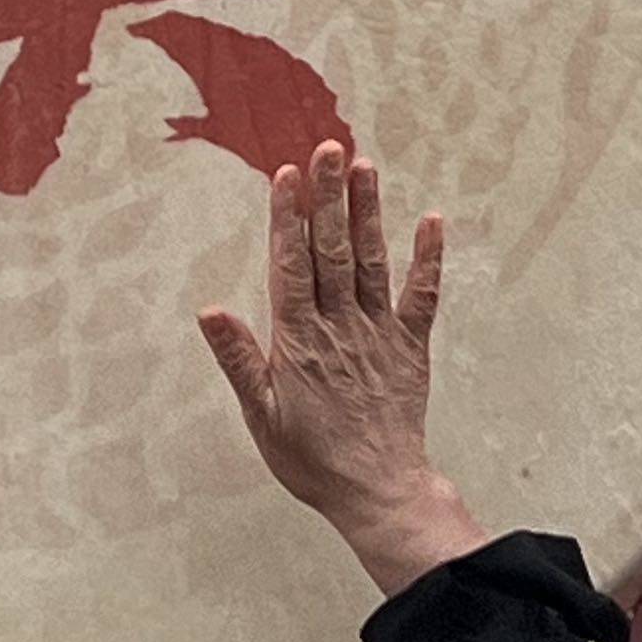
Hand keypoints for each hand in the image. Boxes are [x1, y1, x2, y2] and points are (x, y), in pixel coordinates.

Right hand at [197, 141, 485, 598]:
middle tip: (328, 148)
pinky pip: (422, 297)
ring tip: (364, 166)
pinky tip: (431, 221)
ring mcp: (379, 334)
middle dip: (328, 197)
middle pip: (332, 250)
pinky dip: (429, 259)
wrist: (379, 492)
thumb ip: (239, 360)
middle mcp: (341, 326)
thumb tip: (209, 311)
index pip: (291, 266)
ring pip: (372, 262)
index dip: (289, 219)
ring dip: (368, 212)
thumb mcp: (261, 416)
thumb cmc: (312, 459)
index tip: (287, 176)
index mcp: (300, 340)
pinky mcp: (409, 347)